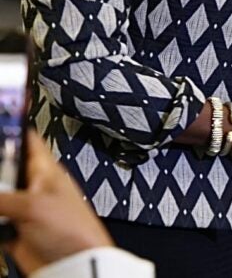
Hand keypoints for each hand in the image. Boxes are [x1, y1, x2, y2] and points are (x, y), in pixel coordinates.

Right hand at [0, 131, 112, 274]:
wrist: (78, 265)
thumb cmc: (74, 230)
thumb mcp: (32, 206)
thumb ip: (2, 197)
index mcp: (45, 170)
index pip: (26, 139)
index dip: (12, 127)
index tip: (2, 115)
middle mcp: (33, 186)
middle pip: (5, 169)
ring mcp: (23, 209)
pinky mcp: (16, 231)